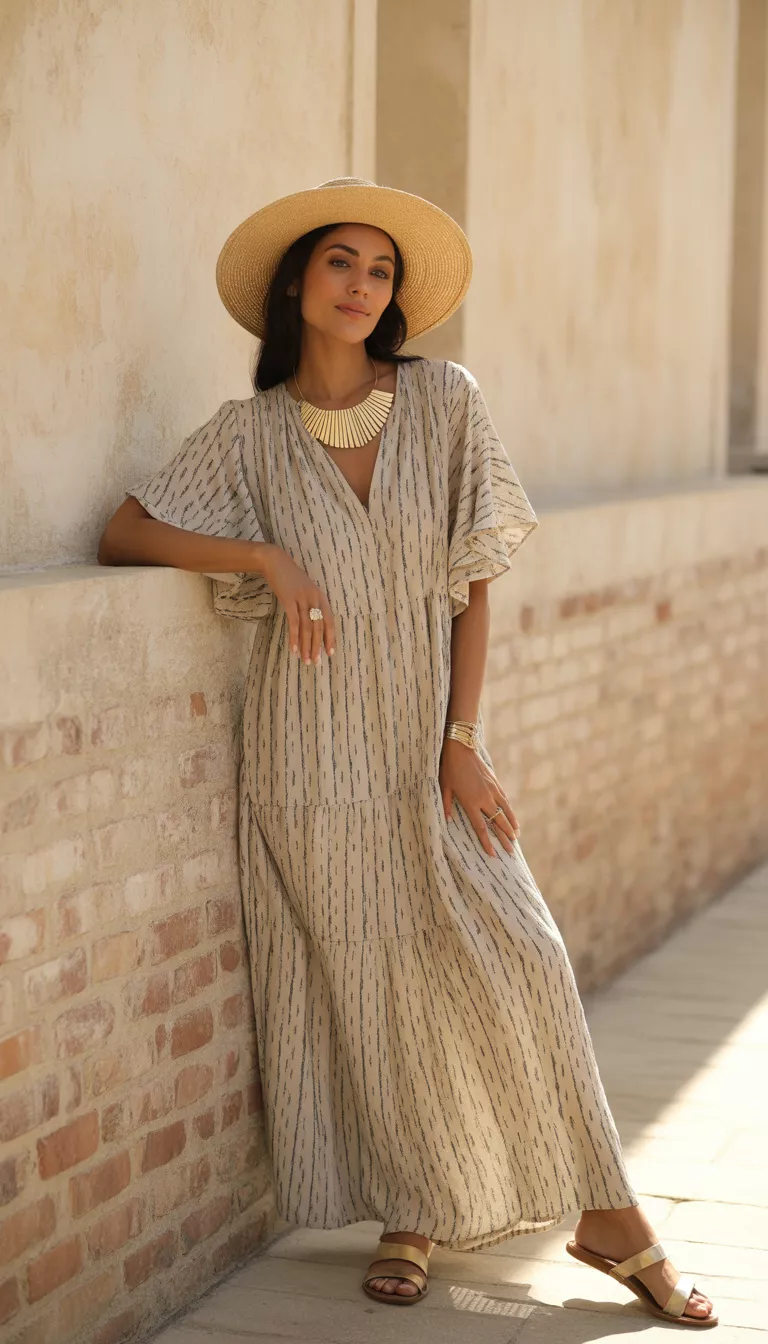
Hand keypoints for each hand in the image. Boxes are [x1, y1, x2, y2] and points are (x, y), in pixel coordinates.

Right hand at [258, 545, 335, 663]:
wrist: (275, 562)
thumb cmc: (290, 578)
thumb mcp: (305, 589)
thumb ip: (310, 604)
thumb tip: (313, 624)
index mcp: (321, 596)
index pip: (329, 621)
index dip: (330, 638)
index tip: (330, 653)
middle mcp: (315, 598)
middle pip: (319, 627)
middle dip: (317, 646)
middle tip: (315, 662)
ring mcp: (302, 599)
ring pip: (307, 627)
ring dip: (306, 646)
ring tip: (305, 660)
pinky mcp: (289, 600)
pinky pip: (294, 622)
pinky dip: (294, 637)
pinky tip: (294, 649)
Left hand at [439, 738, 519, 856]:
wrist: (461, 748)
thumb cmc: (449, 768)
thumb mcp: (444, 788)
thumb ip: (446, 806)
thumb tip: (447, 821)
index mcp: (470, 803)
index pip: (481, 828)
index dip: (487, 842)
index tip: (493, 854)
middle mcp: (484, 799)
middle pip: (497, 822)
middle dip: (505, 838)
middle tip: (511, 851)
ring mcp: (492, 790)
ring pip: (505, 812)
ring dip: (511, 825)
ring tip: (517, 836)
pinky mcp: (495, 783)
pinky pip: (505, 800)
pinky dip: (510, 810)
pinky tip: (513, 817)